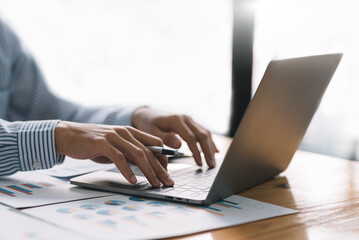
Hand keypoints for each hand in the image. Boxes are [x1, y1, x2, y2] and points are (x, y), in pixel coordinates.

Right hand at [55, 121, 173, 186]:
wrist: (69, 135)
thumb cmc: (93, 143)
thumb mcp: (116, 146)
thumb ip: (130, 153)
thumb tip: (146, 165)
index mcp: (131, 132)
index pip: (155, 143)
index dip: (164, 158)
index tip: (167, 172)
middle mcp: (125, 132)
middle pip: (150, 150)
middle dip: (160, 168)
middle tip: (167, 182)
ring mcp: (115, 137)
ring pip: (138, 154)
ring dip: (148, 171)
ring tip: (154, 183)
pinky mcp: (103, 144)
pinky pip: (119, 158)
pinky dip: (127, 171)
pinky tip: (133, 181)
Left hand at [131, 108, 218, 167]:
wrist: (148, 114)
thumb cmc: (148, 125)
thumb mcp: (152, 132)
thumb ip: (165, 138)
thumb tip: (179, 146)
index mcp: (176, 120)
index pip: (190, 137)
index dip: (196, 151)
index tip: (199, 163)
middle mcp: (186, 118)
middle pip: (202, 135)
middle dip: (208, 151)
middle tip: (211, 165)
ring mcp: (190, 120)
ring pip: (205, 133)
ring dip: (210, 147)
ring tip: (212, 162)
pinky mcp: (191, 123)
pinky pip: (203, 132)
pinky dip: (210, 142)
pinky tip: (215, 151)